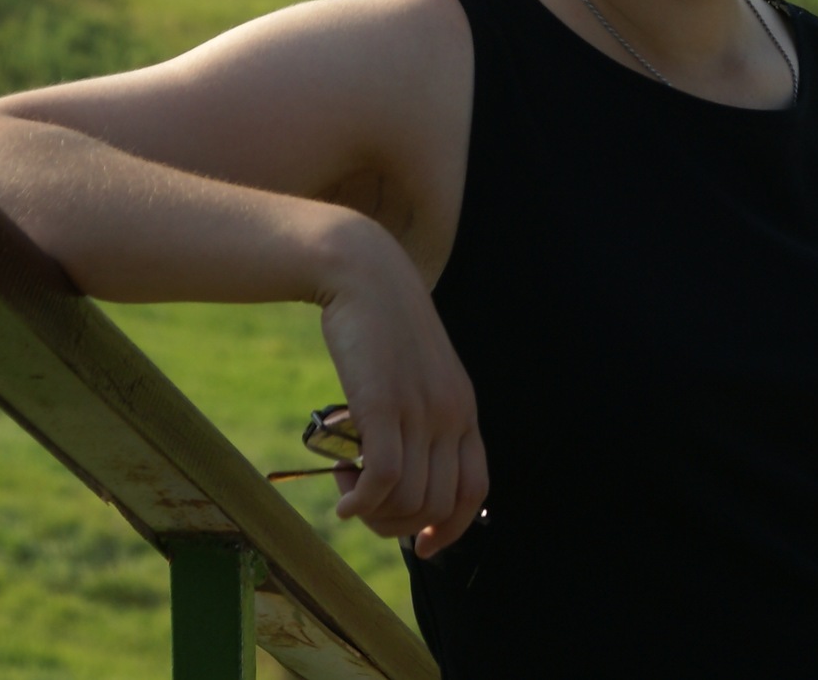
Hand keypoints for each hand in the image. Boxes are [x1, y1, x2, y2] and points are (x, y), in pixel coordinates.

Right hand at [314, 217, 487, 557]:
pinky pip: (382, 480)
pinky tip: (343, 501)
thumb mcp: (418, 373)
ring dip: (372, 511)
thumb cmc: (382, 325)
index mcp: (464, 408)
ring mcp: (420, 410)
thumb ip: (421, 415)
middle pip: (435, 504)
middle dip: (397, 524)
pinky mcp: (383, 405)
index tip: (421, 544)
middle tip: (364, 506)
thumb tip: (403, 472)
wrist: (362, 274)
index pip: (475, 491)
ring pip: (408, 499)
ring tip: (347, 487)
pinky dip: (359, 504)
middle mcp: (450, 414)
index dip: (450, 528)